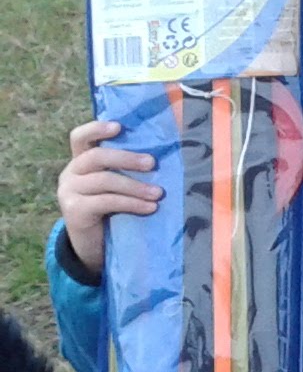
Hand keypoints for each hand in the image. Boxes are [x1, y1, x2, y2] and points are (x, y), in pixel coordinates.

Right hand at [57, 119, 163, 271]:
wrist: (92, 244)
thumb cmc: (112, 208)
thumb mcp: (116, 184)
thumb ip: (126, 169)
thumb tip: (164, 155)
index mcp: (81, 160)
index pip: (80, 137)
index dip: (96, 129)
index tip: (119, 126)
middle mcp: (71, 172)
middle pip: (96, 156)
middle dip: (127, 158)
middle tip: (152, 163)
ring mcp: (69, 191)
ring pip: (105, 180)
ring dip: (136, 186)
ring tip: (158, 193)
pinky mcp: (73, 210)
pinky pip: (106, 201)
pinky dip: (132, 203)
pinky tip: (150, 208)